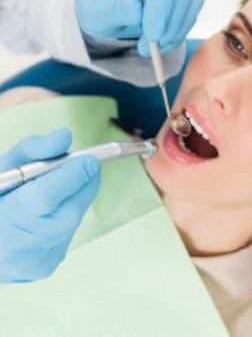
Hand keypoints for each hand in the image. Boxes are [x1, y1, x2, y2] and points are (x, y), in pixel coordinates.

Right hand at [0, 128, 100, 281]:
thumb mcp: (4, 166)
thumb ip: (34, 149)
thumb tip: (66, 136)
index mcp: (2, 217)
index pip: (45, 196)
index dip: (73, 175)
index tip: (91, 158)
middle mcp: (17, 247)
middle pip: (68, 212)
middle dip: (84, 184)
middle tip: (88, 164)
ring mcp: (33, 261)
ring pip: (72, 222)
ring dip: (76, 198)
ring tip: (66, 183)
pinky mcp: (45, 266)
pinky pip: (67, 233)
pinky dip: (67, 214)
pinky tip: (54, 207)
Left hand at [75, 0, 204, 55]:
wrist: (108, 0)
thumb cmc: (100, 1)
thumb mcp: (98, 10)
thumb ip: (118, 9)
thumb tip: (139, 10)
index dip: (158, 5)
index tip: (153, 35)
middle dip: (169, 22)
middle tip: (152, 48)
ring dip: (177, 28)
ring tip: (156, 47)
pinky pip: (194, 6)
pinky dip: (181, 27)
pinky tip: (164, 40)